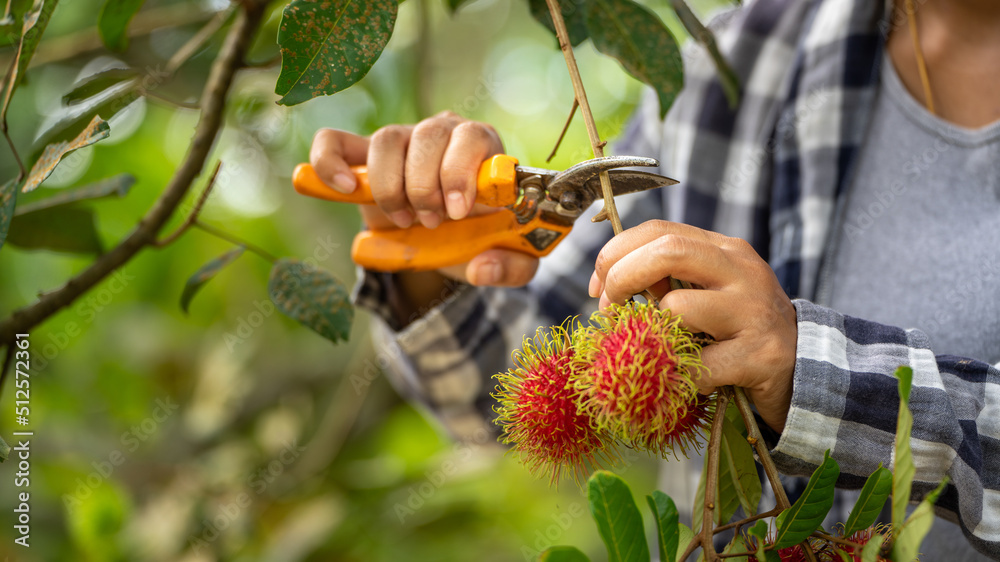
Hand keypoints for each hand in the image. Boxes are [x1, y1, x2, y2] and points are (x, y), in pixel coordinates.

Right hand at [309, 111, 538, 286]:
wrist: (448, 239)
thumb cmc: (482, 236)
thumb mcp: (510, 258)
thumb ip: (513, 267)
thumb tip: (482, 268)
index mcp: (484, 147)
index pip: (472, 136)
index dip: (460, 172)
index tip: (457, 212)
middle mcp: (443, 131)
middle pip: (428, 135)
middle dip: (426, 187)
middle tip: (432, 223)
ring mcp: (402, 139)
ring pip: (387, 140)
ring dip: (392, 187)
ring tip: (405, 221)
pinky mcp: (363, 156)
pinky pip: (335, 141)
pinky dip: (331, 162)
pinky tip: (345, 190)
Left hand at [588, 220, 797, 432]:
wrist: (805, 369)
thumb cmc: (740, 331)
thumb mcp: (709, 294)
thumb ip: (668, 280)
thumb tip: (610, 281)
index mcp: (723, 250)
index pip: (658, 230)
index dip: (615, 254)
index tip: (597, 287)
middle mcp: (741, 270)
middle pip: (666, 249)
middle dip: (621, 278)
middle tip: (610, 313)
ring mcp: (753, 310)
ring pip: (677, 307)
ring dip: (653, 335)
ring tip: (662, 351)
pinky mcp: (760, 354)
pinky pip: (697, 364)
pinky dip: (680, 377)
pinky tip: (689, 381)